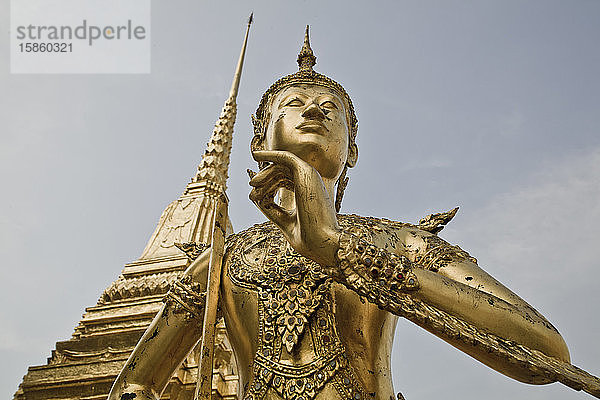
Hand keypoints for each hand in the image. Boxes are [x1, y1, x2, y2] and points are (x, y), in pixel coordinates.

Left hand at [249, 150, 340, 265]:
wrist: (322, 243)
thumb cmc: (308, 238)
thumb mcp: (285, 221)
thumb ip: (272, 209)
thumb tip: (254, 197)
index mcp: (309, 192)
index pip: (285, 181)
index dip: (268, 186)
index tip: (255, 198)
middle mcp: (311, 181)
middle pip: (281, 172)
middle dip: (264, 179)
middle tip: (252, 189)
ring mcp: (309, 175)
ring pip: (280, 166)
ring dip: (264, 174)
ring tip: (252, 184)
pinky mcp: (304, 172)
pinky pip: (284, 157)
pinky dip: (269, 154)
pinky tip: (255, 155)